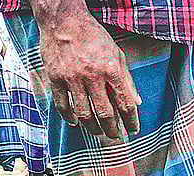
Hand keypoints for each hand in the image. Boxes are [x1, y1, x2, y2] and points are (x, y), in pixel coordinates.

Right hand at [38, 12, 139, 137]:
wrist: (64, 20)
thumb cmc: (93, 36)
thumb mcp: (117, 54)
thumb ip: (127, 79)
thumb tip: (137, 102)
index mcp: (111, 70)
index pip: (125, 103)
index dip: (131, 120)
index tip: (133, 129)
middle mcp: (92, 76)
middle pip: (105, 113)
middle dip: (113, 129)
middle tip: (116, 137)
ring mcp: (72, 78)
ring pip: (84, 113)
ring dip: (93, 127)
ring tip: (98, 132)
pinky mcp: (55, 77)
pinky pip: (62, 104)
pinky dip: (69, 116)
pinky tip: (75, 122)